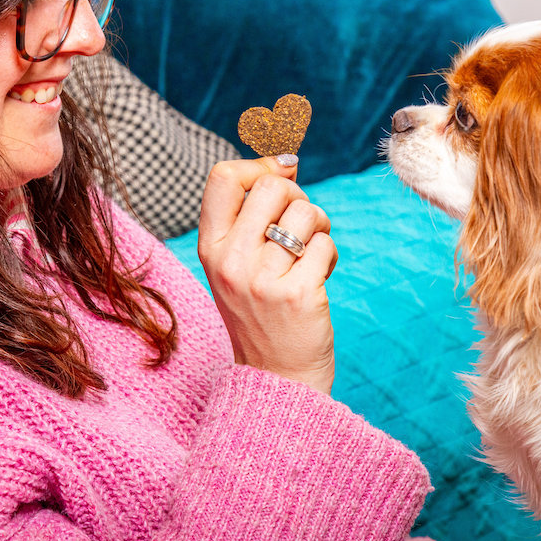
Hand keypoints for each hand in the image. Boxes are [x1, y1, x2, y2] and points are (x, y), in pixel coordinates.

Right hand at [198, 157, 337, 393]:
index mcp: (210, 249)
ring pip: (306, 212)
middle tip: (301, 225)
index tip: (283, 173)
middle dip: (297, 196)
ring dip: (319, 226)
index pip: (223, 178)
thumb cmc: (261, 313)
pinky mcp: (297, 294)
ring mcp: (262, 279)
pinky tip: (320, 276)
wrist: (276, 378)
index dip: (259, 165)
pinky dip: (331, 255)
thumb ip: (249, 220)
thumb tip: (286, 163)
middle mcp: (229, 262)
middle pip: (272, 186)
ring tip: (311, 254)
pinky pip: (326, 244)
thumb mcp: (235, 266)